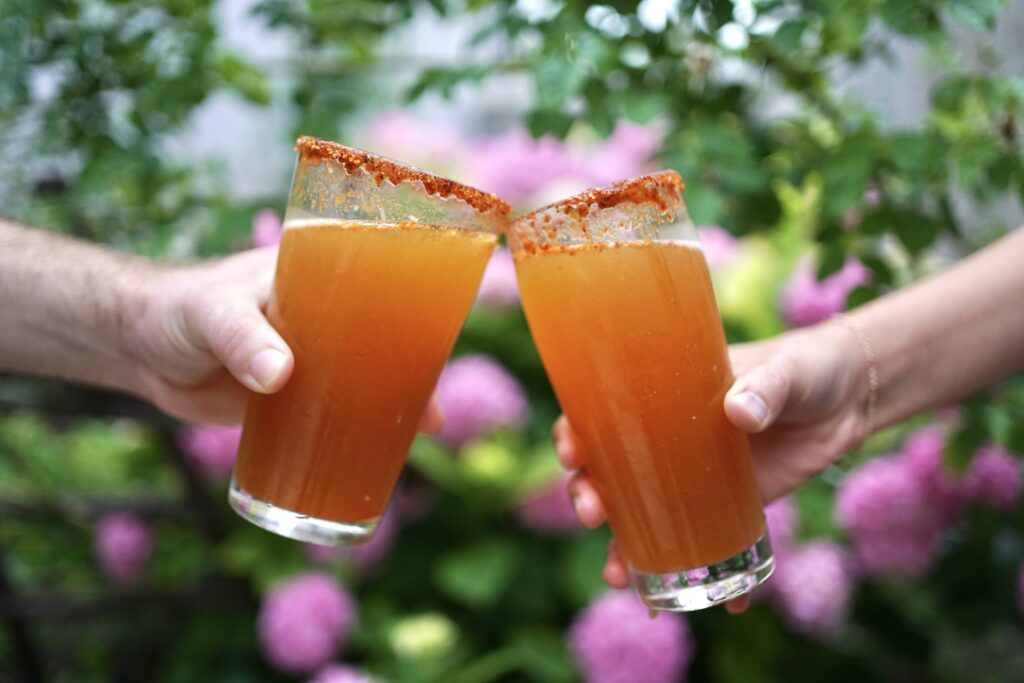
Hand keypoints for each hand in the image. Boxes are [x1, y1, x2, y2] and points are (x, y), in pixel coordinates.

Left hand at [128, 247, 443, 431]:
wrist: (138, 349)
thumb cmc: (178, 310)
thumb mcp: (212, 316)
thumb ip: (242, 339)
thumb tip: (282, 376)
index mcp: (317, 273)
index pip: (383, 277)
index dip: (420, 302)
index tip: (443, 332)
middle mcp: (326, 312)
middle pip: (387, 337)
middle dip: (418, 369)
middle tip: (434, 409)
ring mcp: (314, 355)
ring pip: (369, 376)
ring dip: (397, 403)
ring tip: (424, 433)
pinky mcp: (296, 393)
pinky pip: (338, 409)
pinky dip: (360, 429)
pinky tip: (378, 455)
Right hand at [553, 322, 868, 602]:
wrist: (852, 400)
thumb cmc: (808, 367)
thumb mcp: (787, 371)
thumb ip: (766, 387)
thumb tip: (739, 413)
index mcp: (665, 395)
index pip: (603, 413)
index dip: (576, 433)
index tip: (571, 451)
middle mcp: (669, 440)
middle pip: (611, 472)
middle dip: (590, 496)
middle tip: (592, 513)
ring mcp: (698, 477)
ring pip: (646, 516)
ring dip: (625, 547)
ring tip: (620, 576)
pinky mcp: (733, 505)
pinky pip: (708, 545)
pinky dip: (710, 577)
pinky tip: (719, 605)